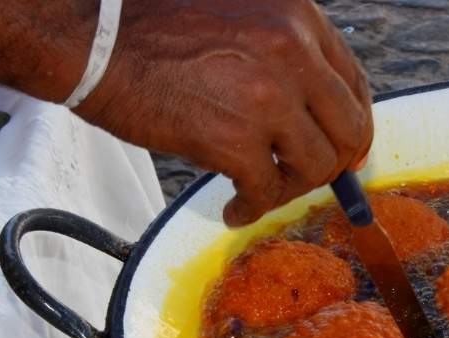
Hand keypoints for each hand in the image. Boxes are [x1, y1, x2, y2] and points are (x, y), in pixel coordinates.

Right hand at [75, 0, 372, 225]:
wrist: (94, 40)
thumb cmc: (156, 28)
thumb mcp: (242, 16)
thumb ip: (285, 52)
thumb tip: (316, 111)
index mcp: (299, 18)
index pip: (354, 83)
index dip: (353, 124)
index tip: (345, 148)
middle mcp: (294, 53)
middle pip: (349, 130)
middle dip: (335, 164)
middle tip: (309, 178)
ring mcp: (268, 97)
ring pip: (317, 166)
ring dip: (291, 188)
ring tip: (262, 191)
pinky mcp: (235, 139)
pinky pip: (267, 191)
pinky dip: (253, 207)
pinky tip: (234, 207)